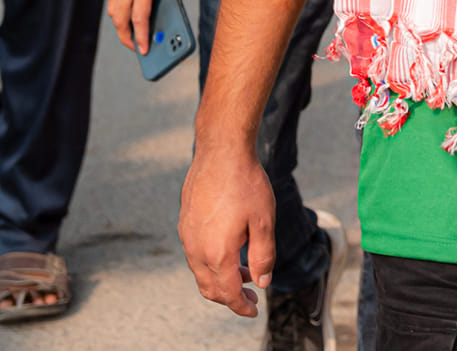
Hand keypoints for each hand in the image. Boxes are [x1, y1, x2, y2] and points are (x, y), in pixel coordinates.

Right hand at [104, 0, 189, 52]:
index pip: (140, 19)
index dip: (141, 37)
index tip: (144, 50)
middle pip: (121, 20)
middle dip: (127, 37)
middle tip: (135, 47)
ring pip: (113, 9)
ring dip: (120, 23)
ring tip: (130, 30)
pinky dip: (115, 5)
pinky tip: (122, 7)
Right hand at [178, 141, 275, 316]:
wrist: (221, 153)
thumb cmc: (246, 185)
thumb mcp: (264, 222)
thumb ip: (263, 256)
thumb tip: (262, 282)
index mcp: (217, 254)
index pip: (227, 293)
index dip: (241, 306)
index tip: (253, 310)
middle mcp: (196, 250)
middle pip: (209, 288)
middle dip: (230, 297)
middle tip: (252, 296)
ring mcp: (187, 237)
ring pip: (201, 272)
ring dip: (222, 278)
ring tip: (246, 272)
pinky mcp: (185, 224)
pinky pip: (196, 254)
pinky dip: (212, 263)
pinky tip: (231, 250)